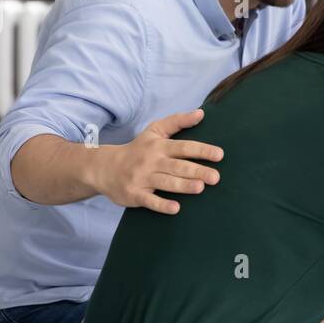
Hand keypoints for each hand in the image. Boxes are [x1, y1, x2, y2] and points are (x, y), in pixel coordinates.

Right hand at [91, 110, 222, 213]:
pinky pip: (149, 200)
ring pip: (165, 182)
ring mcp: (142, 178)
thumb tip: (201, 113)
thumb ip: (177, 121)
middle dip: (197, 171)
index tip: (219, 155)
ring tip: (200, 187)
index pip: (183, 147)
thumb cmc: (137, 149)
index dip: (201, 150)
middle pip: (177, 166)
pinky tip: (176, 208)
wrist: (104, 167)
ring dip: (183, 185)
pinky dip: (162, 205)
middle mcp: (151, 161)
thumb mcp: (154, 131)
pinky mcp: (134, 194)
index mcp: (158, 146)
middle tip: (216, 177)